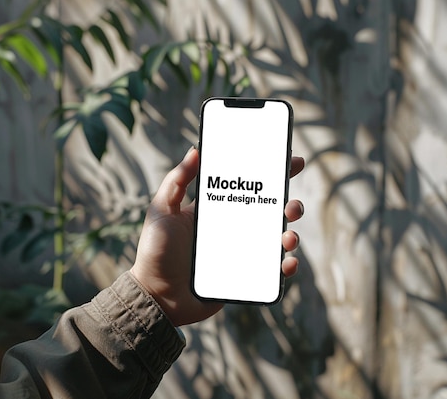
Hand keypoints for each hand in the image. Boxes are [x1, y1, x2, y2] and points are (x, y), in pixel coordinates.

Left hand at [131, 147, 304, 325]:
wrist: (156, 296)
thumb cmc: (155, 253)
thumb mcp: (162, 210)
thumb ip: (176, 181)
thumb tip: (196, 150)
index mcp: (216, 211)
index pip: (248, 187)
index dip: (272, 174)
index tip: (291, 161)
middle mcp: (233, 230)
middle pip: (271, 213)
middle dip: (290, 205)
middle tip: (291, 205)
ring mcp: (241, 254)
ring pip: (276, 240)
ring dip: (290, 235)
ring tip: (287, 237)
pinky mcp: (244, 278)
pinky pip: (272, 272)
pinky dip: (286, 266)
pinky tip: (288, 262)